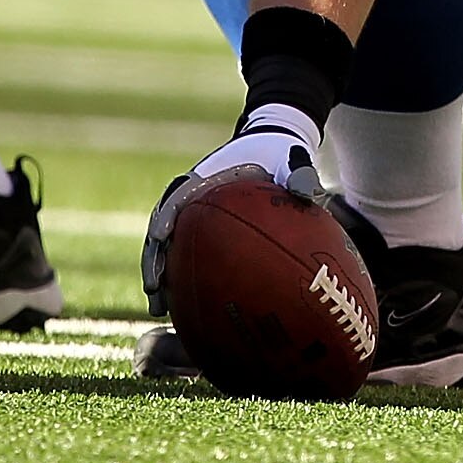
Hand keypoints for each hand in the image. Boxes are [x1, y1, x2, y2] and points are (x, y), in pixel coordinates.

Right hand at [140, 107, 321, 315]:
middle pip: (162, 228)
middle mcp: (191, 198)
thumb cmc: (280, 156)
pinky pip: (185, 257)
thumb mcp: (291, 159)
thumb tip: (307, 192)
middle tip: (154, 287)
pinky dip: (180, 280)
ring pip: (166, 249)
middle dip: (154, 258)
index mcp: (205, 178)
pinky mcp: (199, 231)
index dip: (166, 215)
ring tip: (158, 309)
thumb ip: (298, 173)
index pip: (177, 196)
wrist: (275, 150)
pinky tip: (184, 311)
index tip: (162, 236)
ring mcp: (192, 216)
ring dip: (159, 276)